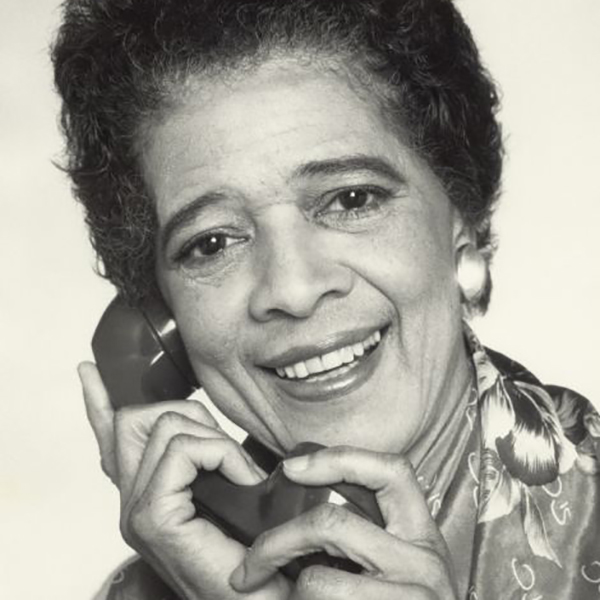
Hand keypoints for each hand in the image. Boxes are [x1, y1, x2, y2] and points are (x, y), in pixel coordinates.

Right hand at [78, 361, 290, 599]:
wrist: (259, 599)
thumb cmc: (250, 550)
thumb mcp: (228, 492)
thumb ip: (207, 461)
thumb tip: (209, 428)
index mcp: (143, 494)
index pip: (110, 439)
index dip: (98, 403)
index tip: (88, 371)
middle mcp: (130, 501)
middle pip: (139, 416)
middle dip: (190, 414)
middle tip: (224, 454)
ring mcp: (135, 510)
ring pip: (166, 425)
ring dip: (216, 440)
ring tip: (240, 477)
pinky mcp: (152, 516)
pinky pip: (183, 449)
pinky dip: (220, 454)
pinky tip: (241, 481)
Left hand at [230, 446, 457, 599]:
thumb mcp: (401, 565)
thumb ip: (369, 533)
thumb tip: (302, 491)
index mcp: (421, 533)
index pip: (390, 470)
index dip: (338, 459)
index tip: (291, 468)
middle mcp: (423, 561)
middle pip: (333, 523)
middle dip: (278, 542)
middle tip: (250, 565)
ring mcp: (413, 596)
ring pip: (317, 581)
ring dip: (294, 596)